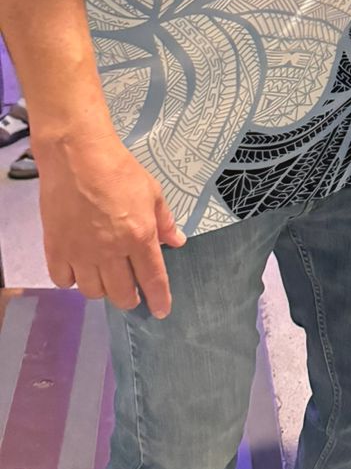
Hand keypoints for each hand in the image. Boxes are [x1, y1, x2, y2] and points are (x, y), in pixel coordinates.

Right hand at [35, 124, 185, 317]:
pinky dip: (72, 281)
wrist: (77, 156)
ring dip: (103, 290)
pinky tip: (78, 270)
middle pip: (121, 293)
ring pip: (92, 291)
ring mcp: (81, 252)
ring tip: (106, 279)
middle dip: (131, 299)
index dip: (159, 299)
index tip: (161, 311)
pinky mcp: (56, 248)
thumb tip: (177, 242)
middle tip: (133, 295)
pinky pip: (63, 280)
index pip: (153, 279)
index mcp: (139, 237)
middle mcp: (111, 252)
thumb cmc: (119, 170)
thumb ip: (165, 221)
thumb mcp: (152, 192)